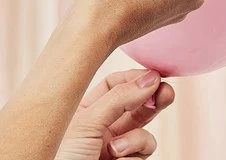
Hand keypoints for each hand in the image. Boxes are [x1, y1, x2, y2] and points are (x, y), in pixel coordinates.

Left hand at [55, 68, 175, 159]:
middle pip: (135, 106)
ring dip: (136, 140)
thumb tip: (150, 77)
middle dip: (153, 100)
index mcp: (84, 110)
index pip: (115, 84)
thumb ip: (119, 99)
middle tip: (166, 93)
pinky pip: (141, 158)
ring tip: (115, 151)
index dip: (135, 78)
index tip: (154, 74)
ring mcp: (113, 151)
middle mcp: (100, 128)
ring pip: (143, 135)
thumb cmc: (59, 157)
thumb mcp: (87, 122)